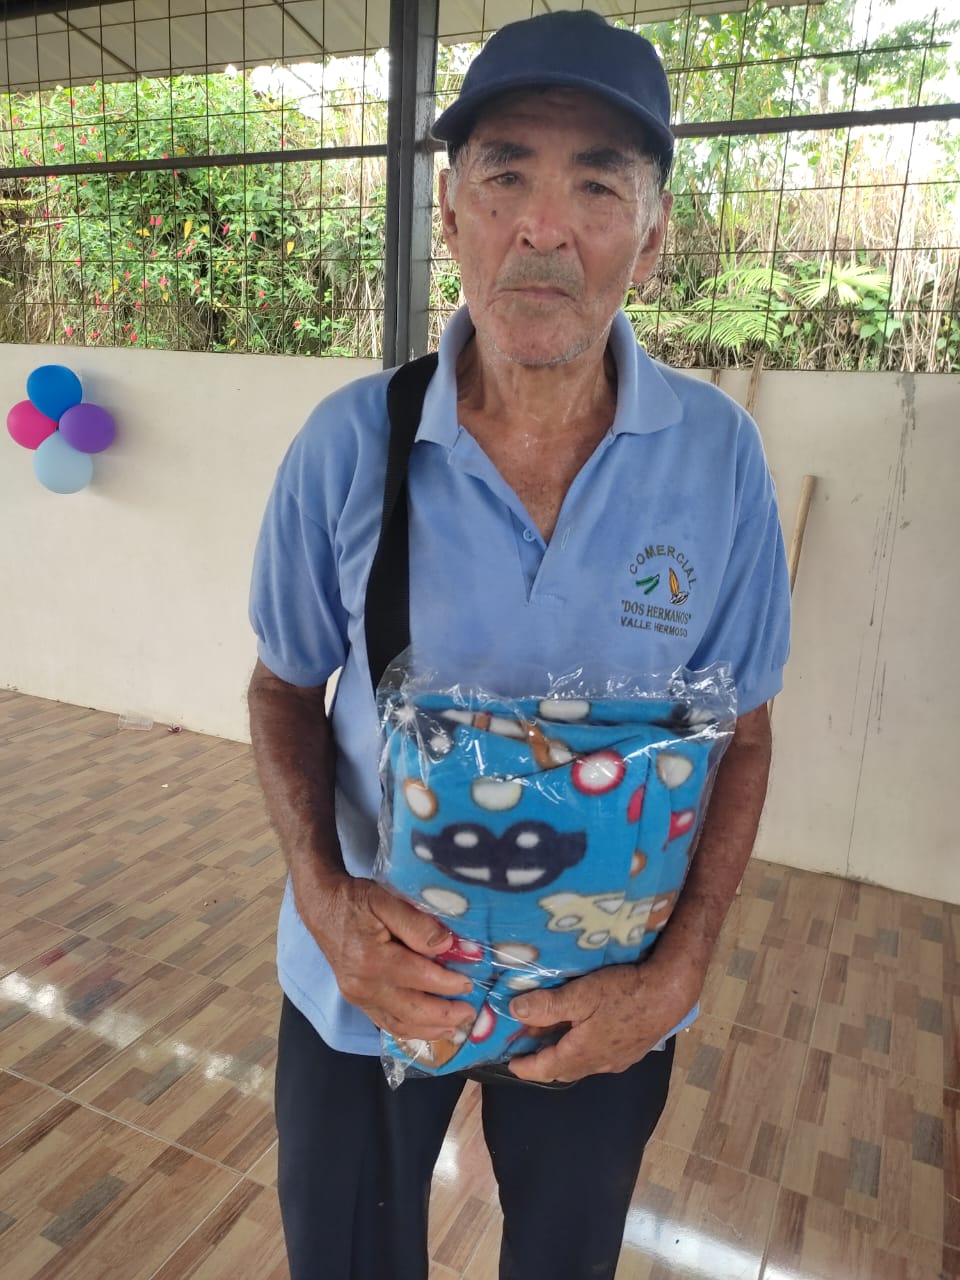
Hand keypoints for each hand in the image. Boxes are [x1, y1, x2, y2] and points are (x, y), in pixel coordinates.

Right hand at [299, 875, 475, 1041]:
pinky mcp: (355, 1000)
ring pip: (399, 1024)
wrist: (322, 907)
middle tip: (470, 1013)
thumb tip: (447, 945)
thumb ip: (417, 924)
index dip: (449, 984)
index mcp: (373, 960)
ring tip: (454, 1028)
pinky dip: (409, 1030)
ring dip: (429, 1030)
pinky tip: (426, 1028)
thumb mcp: (386, 900)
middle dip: (445, 1015)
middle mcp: (364, 985)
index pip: (421, 978)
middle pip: (412, 1010)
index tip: (470, 983)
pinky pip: (385, 1023)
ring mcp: (357, 997)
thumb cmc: (355, 900)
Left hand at [506, 954, 700, 1083]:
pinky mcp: (631, 1052)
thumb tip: (514, 1011)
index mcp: (581, 1054)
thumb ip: (548, 1005)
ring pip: (582, 1064)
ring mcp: (617, 1060)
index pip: (545, 1069)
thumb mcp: (582, 994)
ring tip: (552, 1038)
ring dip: (564, 1055)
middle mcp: (598, 1064)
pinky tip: (585, 1033)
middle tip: (527, 1048)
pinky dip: (583, 1050)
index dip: (525, 1067)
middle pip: (563, 1070)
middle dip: (543, 1063)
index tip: (510, 1063)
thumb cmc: (624, 992)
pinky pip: (599, 1058)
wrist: (669, 994)